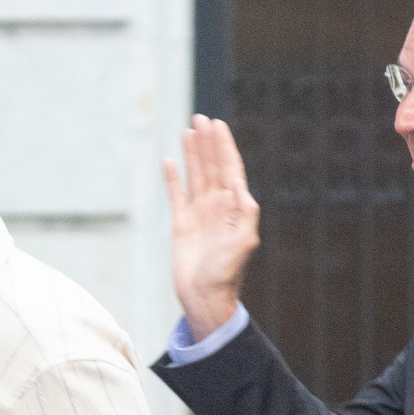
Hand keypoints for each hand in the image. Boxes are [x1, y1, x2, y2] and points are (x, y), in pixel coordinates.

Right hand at [166, 115, 259, 340]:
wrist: (204, 296)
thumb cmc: (227, 272)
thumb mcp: (244, 241)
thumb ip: (245, 211)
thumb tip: (238, 184)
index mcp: (234, 207)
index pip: (230, 168)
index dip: (224, 145)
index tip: (217, 124)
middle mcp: (217, 205)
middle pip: (212, 165)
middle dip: (207, 142)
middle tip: (201, 118)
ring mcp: (199, 213)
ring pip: (195, 175)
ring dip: (192, 153)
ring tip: (188, 131)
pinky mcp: (181, 224)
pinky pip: (176, 194)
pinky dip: (172, 178)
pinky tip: (169, 162)